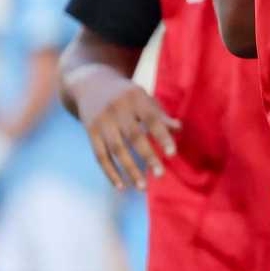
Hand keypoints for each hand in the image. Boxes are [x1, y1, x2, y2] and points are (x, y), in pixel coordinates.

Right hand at [66, 65, 179, 189]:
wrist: (89, 83)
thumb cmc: (125, 94)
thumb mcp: (143, 97)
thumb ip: (160, 114)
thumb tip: (180, 130)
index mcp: (135, 97)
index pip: (151, 119)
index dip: (162, 136)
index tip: (172, 154)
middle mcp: (117, 109)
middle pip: (133, 136)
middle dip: (147, 157)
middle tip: (160, 174)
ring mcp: (101, 121)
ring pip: (116, 149)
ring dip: (129, 170)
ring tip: (142, 187)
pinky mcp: (89, 132)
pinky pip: (100, 156)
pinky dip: (110, 172)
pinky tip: (121, 185)